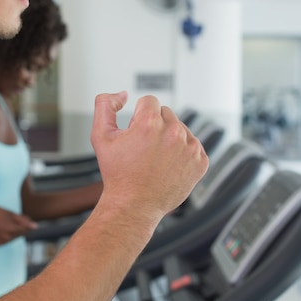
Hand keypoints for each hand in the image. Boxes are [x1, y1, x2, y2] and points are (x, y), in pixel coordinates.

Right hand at [0, 206, 37, 244]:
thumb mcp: (10, 213)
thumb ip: (23, 221)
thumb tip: (35, 226)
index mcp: (11, 229)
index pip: (26, 230)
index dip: (28, 224)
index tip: (28, 220)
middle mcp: (7, 238)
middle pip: (21, 234)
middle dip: (20, 227)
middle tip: (11, 219)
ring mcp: (2, 242)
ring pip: (14, 237)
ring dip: (13, 231)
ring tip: (4, 223)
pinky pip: (7, 240)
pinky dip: (7, 235)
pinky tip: (0, 228)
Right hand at [90, 92, 207, 225]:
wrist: (134, 205)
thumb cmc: (117, 173)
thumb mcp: (100, 136)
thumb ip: (104, 105)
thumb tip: (122, 95)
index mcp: (149, 123)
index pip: (149, 101)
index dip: (138, 116)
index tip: (135, 134)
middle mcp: (173, 132)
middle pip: (165, 113)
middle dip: (154, 126)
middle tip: (142, 149)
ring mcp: (190, 147)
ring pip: (180, 128)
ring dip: (168, 138)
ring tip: (155, 159)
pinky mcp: (200, 161)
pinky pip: (192, 145)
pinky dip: (181, 153)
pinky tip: (168, 165)